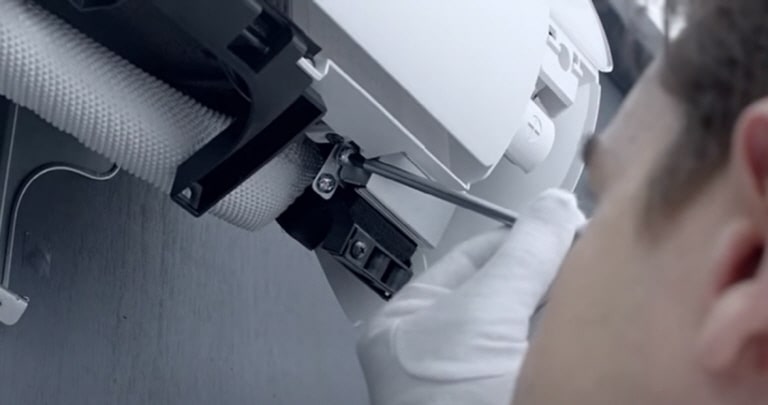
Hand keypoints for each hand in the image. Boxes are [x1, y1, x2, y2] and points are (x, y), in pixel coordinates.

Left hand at [357, 189, 585, 404]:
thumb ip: (520, 256)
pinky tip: (594, 321)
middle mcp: (439, 349)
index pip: (473, 257)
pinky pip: (543, 349)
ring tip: (596, 283)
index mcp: (407, 323)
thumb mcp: (481, 316)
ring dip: (562, 301)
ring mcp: (477, 376)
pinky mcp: (511, 392)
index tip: (566, 223)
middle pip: (506, 287)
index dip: (523, 236)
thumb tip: (553, 207)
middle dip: (547, 270)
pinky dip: (568, 333)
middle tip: (590, 250)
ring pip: (529, 319)